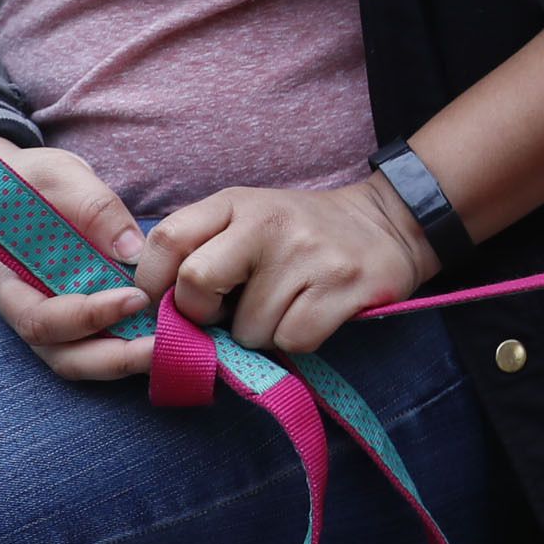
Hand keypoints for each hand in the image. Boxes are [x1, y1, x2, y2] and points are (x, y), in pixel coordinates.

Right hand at [0, 140, 157, 381]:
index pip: (40, 321)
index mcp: (6, 281)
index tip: (135, 297)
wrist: (24, 184)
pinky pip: (101, 344)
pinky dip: (132, 347)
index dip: (87, 317)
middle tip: (164, 347)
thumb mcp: (58, 176)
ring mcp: (52, 318)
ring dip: (127, 362)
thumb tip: (132, 250)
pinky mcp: (79, 316)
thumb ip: (92, 207)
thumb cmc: (32, 179)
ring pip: (83, 360)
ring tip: (175, 348)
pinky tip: (172, 336)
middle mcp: (27, 310)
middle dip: (114, 359)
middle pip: (63, 356)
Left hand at [129, 173, 440, 358]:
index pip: (167, 240)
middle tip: (227, 312)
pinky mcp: (343, 286)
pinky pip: (291, 339)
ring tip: (284, 305)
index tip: (171, 301)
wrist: (388, 224)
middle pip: (196, 282)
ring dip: (260, 332)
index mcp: (236, 203)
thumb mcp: (248, 219)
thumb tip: (156, 309)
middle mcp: (269, 223)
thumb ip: (202, 248)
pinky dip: (296, 339)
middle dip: (204, 313)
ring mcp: (308, 254)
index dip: (155, 282)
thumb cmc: (301, 233)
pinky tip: (311, 314)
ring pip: (248, 328)